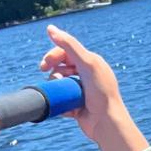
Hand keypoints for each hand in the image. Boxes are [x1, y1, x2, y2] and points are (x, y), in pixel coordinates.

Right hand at [40, 24, 124, 144]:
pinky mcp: (77, 107)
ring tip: (61, 92)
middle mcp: (87, 76)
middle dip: (53, 71)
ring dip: (55, 86)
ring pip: (59, 84)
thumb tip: (49, 28)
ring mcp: (81, 91)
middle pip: (61, 67)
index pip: (67, 52)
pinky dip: (59, 102)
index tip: (44, 64)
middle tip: (45, 74)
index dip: (53, 55)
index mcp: (92, 63)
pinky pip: (61, 101)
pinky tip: (64, 106)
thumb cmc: (101, 92)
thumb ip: (69, 45)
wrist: (106, 123)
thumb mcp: (86, 63)